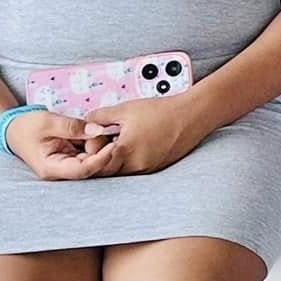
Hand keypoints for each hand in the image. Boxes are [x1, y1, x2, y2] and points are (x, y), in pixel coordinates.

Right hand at [4, 109, 110, 180]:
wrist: (12, 128)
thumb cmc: (26, 126)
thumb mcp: (48, 122)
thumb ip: (72, 126)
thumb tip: (98, 130)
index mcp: (51, 167)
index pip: (81, 170)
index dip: (100, 160)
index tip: (113, 145)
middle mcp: (60, 171)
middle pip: (90, 168)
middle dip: (103, 152)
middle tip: (112, 134)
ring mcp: (66, 165)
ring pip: (91, 161)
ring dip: (101, 147)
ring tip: (107, 131)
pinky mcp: (71, 157)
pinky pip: (88, 154)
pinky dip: (96, 144)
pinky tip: (102, 132)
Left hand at [78, 95, 209, 176]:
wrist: (192, 115)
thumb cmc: (162, 111)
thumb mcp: (125, 109)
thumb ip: (100, 116)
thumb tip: (87, 121)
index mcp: (125, 150)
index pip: (97, 163)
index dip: (92, 154)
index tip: (93, 142)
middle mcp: (136, 164)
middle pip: (108, 171)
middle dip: (103, 159)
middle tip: (105, 142)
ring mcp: (148, 168)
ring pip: (123, 171)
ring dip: (117, 161)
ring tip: (122, 142)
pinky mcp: (157, 167)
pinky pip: (137, 169)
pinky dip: (132, 161)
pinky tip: (137, 145)